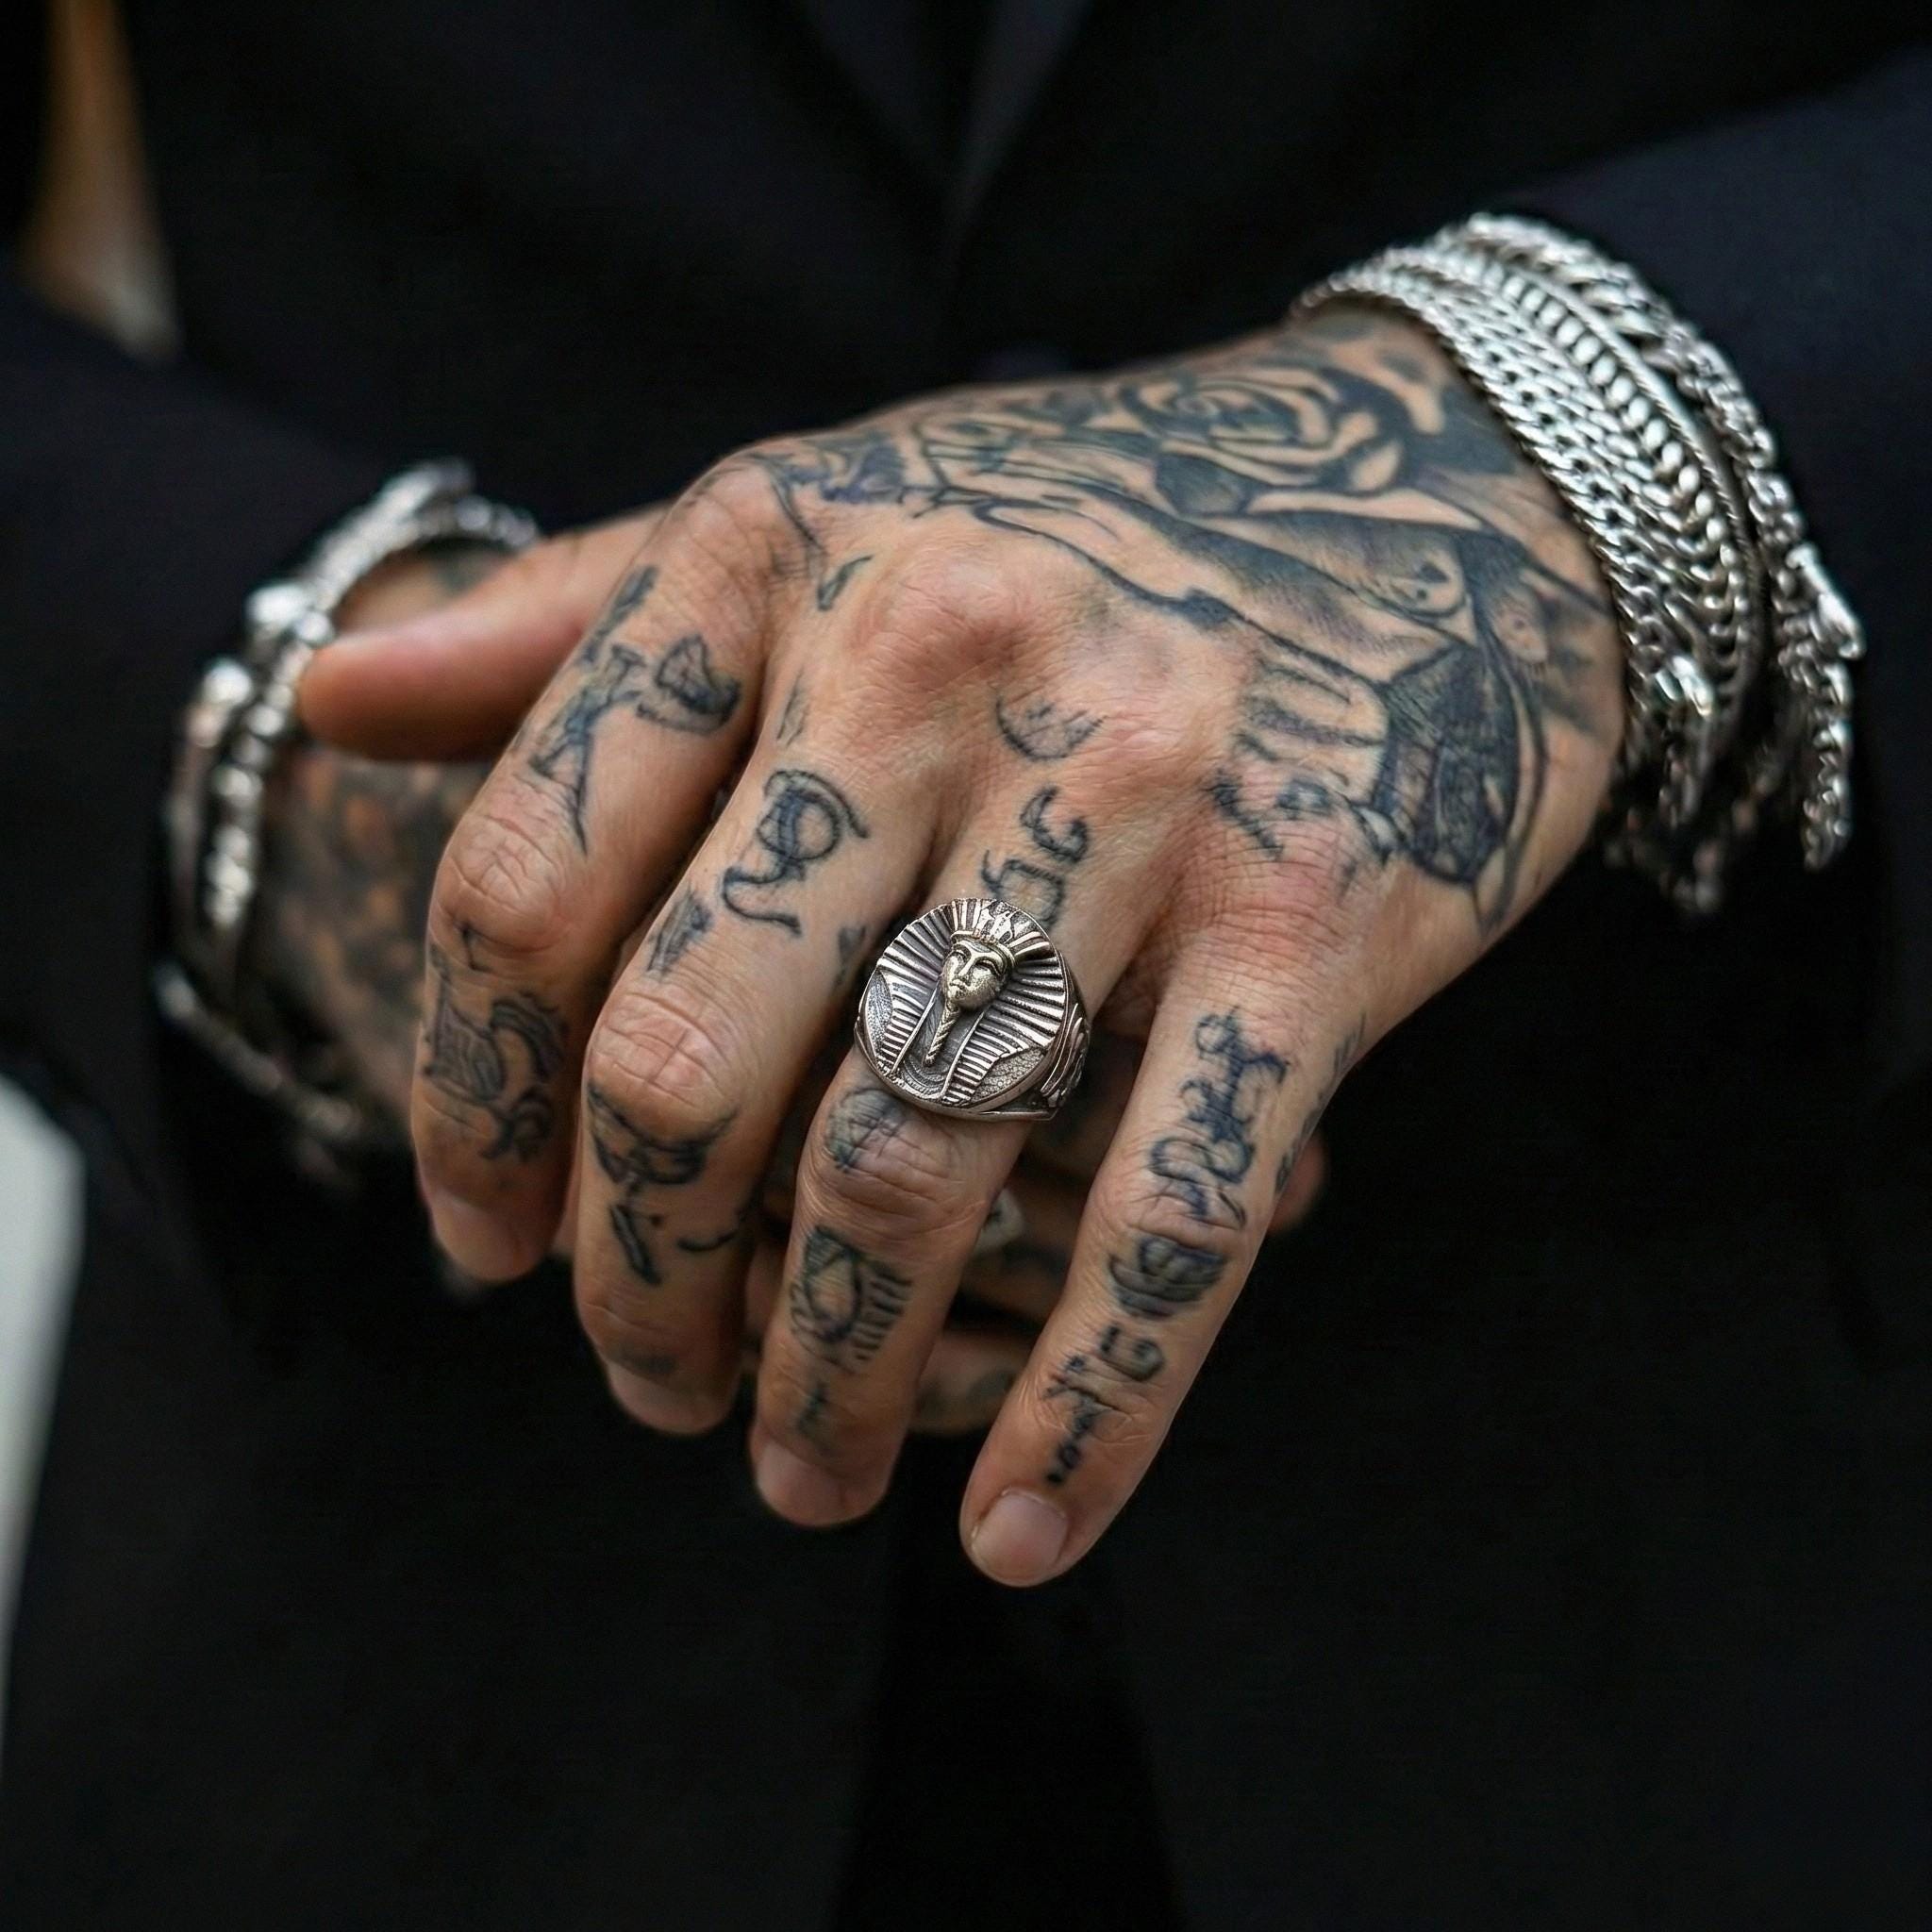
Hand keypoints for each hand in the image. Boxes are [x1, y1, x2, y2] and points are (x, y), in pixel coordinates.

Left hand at [304, 310, 1618, 1580]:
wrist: (1457, 478)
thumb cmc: (1098, 517)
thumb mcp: (820, 514)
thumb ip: (571, 614)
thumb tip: (331, 698)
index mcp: (771, 559)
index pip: (519, 891)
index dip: (468, 1110)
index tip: (486, 1239)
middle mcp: (935, 662)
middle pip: (683, 1063)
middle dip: (635, 1282)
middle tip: (648, 1379)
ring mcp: (1138, 795)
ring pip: (905, 1167)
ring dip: (824, 1377)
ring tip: (796, 1468)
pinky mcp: (1315, 918)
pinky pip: (1172, 1215)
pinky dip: (1094, 1410)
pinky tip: (1028, 1532)